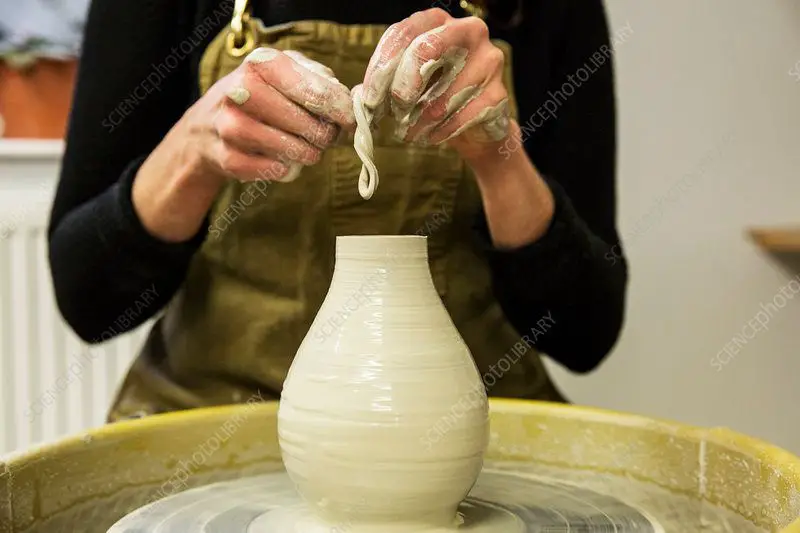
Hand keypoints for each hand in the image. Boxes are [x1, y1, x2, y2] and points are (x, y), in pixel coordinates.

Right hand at [133, 48, 353, 241]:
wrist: (207, 126)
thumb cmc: (261, 97)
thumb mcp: (285, 75)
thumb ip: (320, 82)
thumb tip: (353, 101)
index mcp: (261, 64)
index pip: (312, 89)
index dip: (338, 108)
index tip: (350, 119)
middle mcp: (240, 91)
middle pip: (304, 122)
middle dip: (324, 133)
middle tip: (327, 136)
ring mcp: (230, 126)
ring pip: (290, 149)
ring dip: (308, 153)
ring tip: (309, 149)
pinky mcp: (227, 158)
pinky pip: (273, 170)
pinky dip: (286, 169)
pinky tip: (285, 161)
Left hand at [361, 8, 509, 160]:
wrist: (475, 124)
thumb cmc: (435, 95)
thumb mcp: (408, 82)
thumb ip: (385, 82)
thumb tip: (362, 98)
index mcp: (440, 21)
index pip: (404, 32)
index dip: (382, 67)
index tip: (370, 99)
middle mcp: (469, 32)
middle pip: (425, 50)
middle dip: (401, 89)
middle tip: (392, 114)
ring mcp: (489, 61)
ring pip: (440, 98)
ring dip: (417, 123)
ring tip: (409, 132)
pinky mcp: (498, 95)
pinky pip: (458, 120)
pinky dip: (437, 133)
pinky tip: (430, 137)